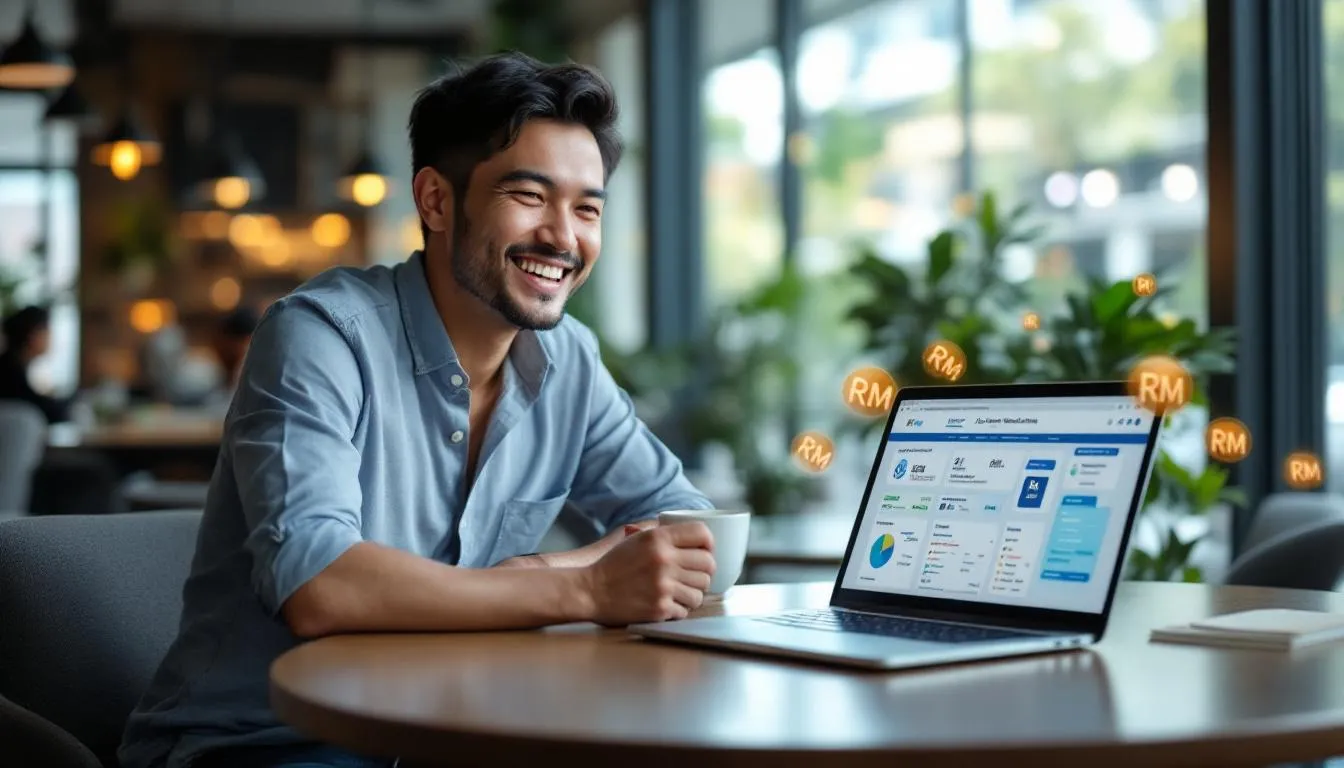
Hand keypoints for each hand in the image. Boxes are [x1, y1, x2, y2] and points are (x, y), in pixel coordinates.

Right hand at [582, 521, 715, 625]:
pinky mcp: (660, 608)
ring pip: (701, 590)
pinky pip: (686, 610)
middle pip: (708, 564)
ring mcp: (663, 586)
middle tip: (694, 576)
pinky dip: (680, 609)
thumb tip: (695, 539)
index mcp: (658, 538)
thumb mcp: (635, 539)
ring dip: (693, 593)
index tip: (706, 551)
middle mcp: (664, 560)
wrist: (590, 591)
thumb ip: (663, 536)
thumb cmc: (613, 565)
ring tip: (680, 592)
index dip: (709, 543)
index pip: (702, 534)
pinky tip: (668, 604)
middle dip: (704, 571)